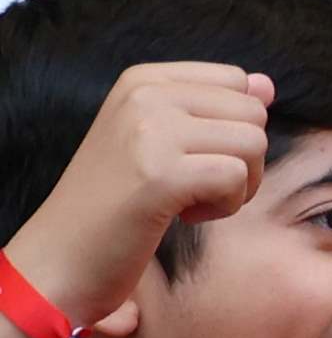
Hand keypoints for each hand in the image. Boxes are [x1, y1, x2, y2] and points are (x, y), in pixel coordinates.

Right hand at [3, 58, 270, 332]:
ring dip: (236, 185)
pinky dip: (224, 206)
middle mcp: (145, 95)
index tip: (189, 156)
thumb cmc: (114, 203)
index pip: (235, 80)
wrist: (58, 256)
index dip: (231, 127)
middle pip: (253, 113)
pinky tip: (183, 216)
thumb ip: (214, 109)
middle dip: (241, 159)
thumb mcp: (159, 141)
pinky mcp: (160, 173)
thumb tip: (268, 85)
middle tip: (193, 187)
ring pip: (253, 144)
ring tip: (188, 201)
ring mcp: (150, 131)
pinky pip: (236, 177)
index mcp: (143, 80)